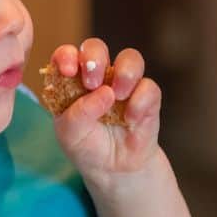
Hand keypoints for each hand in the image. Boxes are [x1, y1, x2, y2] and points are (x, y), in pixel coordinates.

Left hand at [49, 39, 161, 184]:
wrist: (114, 168)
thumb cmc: (86, 146)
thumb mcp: (70, 135)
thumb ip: (78, 114)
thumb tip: (104, 92)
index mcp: (72, 81)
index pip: (67, 55)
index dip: (67, 56)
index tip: (69, 70)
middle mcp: (98, 76)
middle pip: (97, 47)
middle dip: (95, 59)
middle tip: (92, 82)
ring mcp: (123, 84)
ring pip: (130, 58)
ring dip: (124, 73)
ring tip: (118, 96)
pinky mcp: (147, 97)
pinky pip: (148, 86)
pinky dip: (140, 101)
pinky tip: (130, 119)